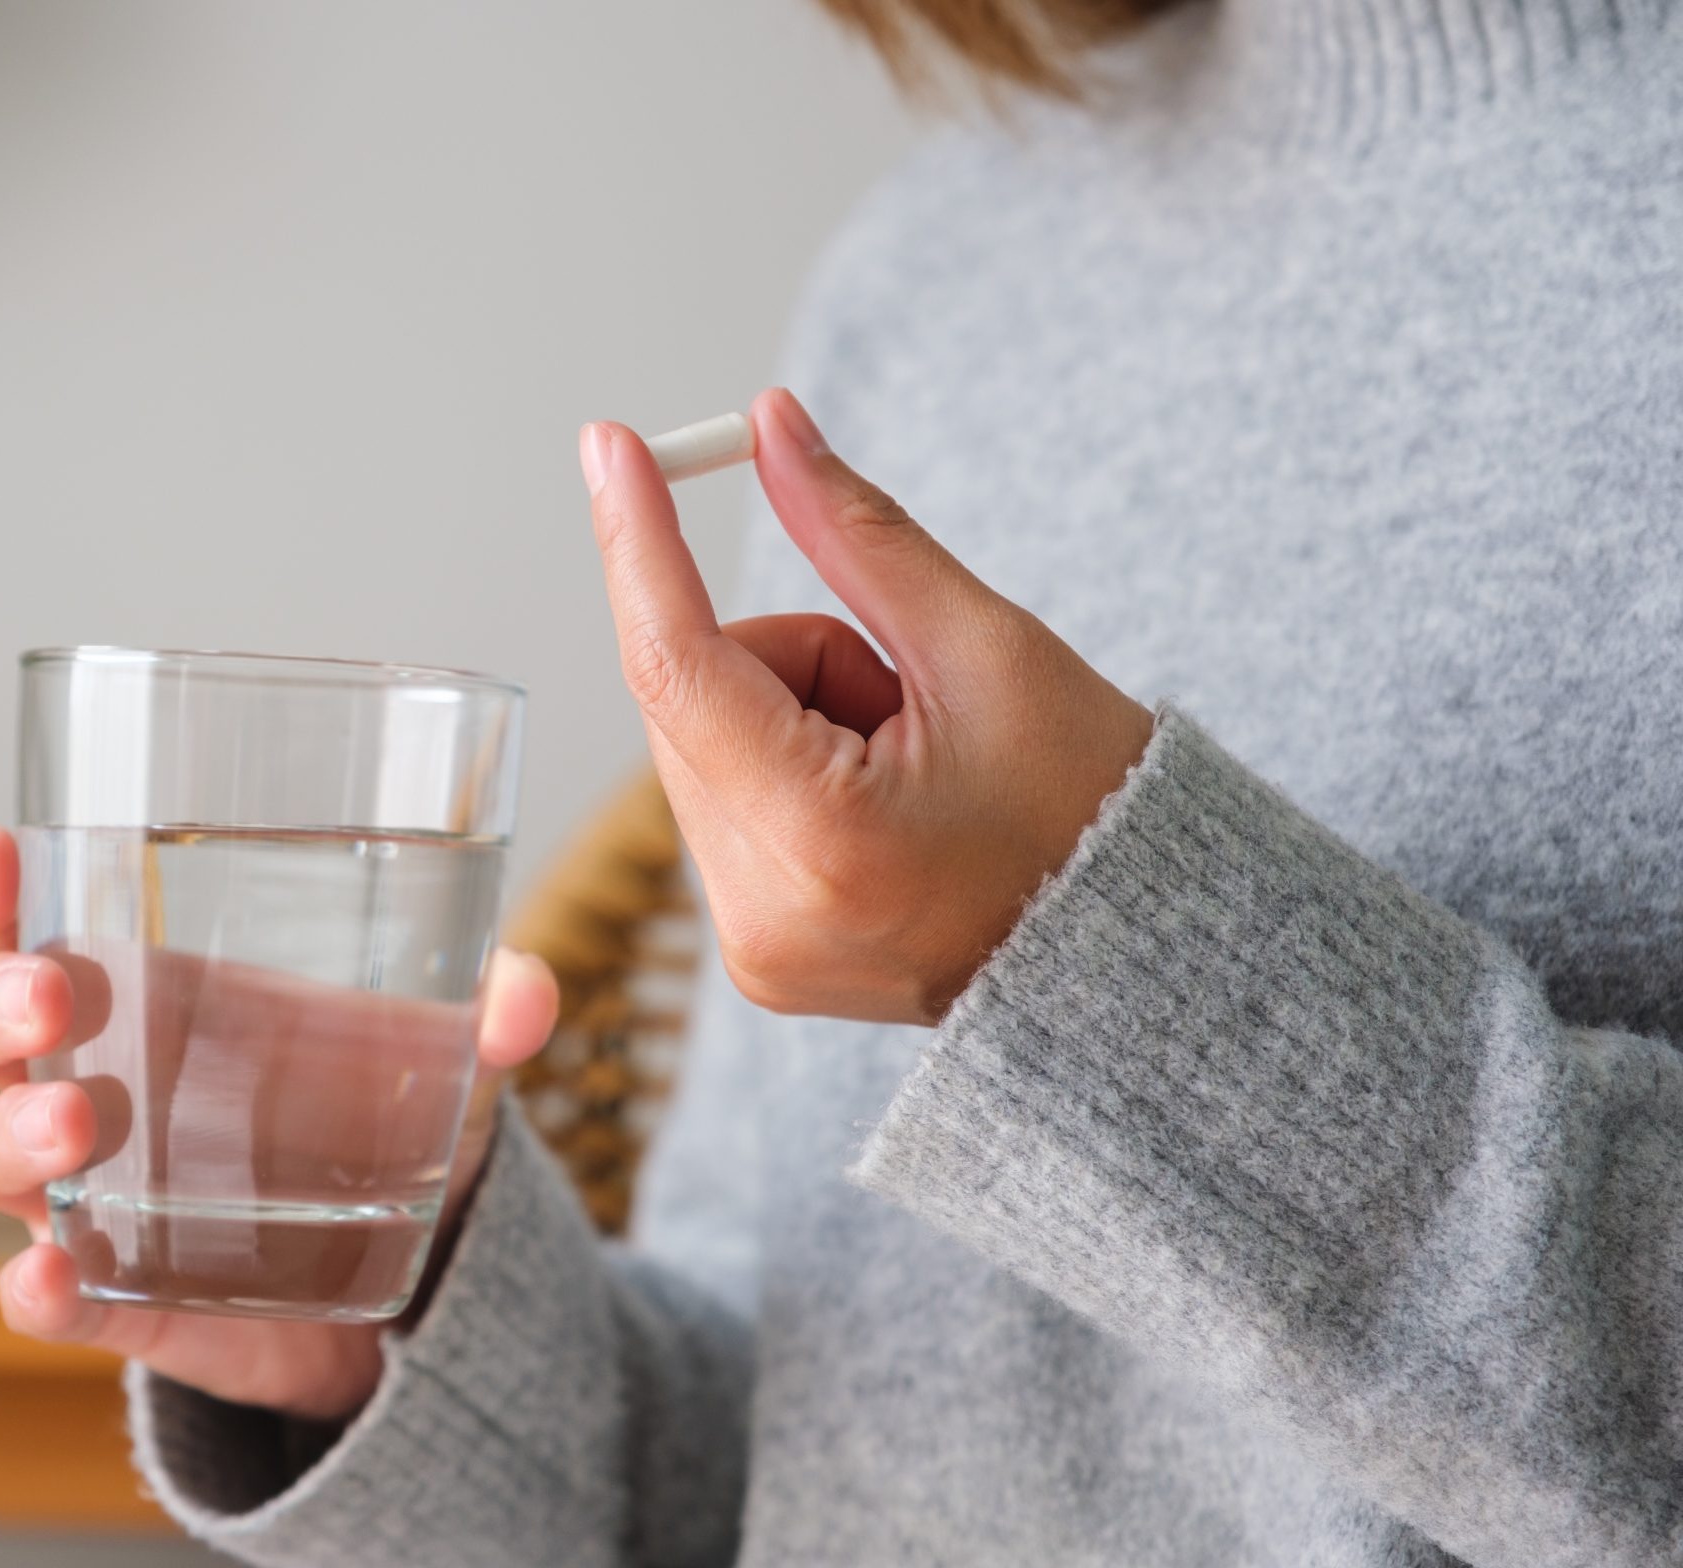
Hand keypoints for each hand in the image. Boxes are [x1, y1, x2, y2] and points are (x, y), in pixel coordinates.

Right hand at [0, 827, 558, 1420]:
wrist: (406, 1296)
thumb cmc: (379, 1128)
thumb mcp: (439, 1064)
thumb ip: (482, 1019)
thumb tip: (524, 995)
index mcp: (142, 997)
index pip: (31, 924)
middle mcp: (89, 1085)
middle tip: (52, 997)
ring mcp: (91, 1197)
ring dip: (7, 1136)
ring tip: (75, 1127)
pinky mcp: (120, 1300)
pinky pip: (44, 1297)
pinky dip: (34, 1291)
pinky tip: (48, 1277)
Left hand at [580, 388, 1152, 1024]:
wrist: (1141, 956)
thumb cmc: (1091, 803)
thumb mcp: (987, 648)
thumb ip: (857, 536)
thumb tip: (766, 425)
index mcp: (823, 839)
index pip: (678, 664)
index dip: (639, 542)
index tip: (611, 443)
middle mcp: (761, 913)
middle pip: (687, 701)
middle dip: (783, 659)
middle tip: (901, 694)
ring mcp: (753, 948)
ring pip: (700, 748)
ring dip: (785, 717)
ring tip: (912, 766)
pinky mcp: (755, 957)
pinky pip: (721, 809)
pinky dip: (785, 774)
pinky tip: (882, 809)